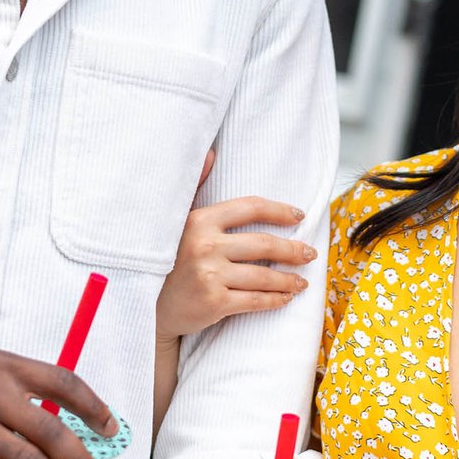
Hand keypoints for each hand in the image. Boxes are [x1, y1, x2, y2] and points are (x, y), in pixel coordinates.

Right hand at [155, 150, 312, 342]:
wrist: (148, 305)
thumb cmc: (167, 260)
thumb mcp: (177, 220)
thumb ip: (196, 185)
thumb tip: (210, 153)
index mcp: (199, 221)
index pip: (250, 208)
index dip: (279, 211)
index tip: (298, 216)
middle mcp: (205, 246)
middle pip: (264, 244)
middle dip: (293, 249)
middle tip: (309, 253)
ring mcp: (210, 275)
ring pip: (264, 276)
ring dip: (289, 279)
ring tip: (302, 281)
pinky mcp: (214, 302)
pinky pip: (256, 300)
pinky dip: (276, 300)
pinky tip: (286, 298)